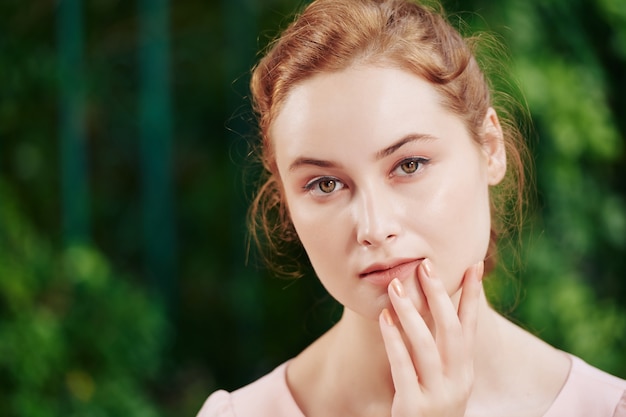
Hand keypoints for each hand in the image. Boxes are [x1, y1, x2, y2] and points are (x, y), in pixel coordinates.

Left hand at [378, 259, 483, 416]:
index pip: (471, 327)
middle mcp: (457, 382)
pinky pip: (403, 367)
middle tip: (426, 265)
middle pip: (452, 331)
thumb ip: (443, 352)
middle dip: (440, 296)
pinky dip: (394, 340)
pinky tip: (384, 318)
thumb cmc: (431, 408)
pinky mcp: (414, 407)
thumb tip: (437, 312)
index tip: (474, 264)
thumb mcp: (445, 381)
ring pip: (426, 346)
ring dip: (410, 313)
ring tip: (396, 286)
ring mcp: (438, 395)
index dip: (472, 296)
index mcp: (465, 372)